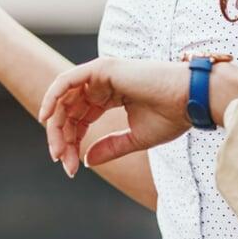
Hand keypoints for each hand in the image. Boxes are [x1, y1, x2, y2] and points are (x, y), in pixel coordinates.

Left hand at [37, 57, 189, 176]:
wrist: (190, 100)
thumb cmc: (172, 116)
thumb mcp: (135, 138)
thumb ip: (110, 147)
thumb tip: (85, 161)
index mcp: (112, 96)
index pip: (80, 119)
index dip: (71, 143)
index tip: (70, 169)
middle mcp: (103, 84)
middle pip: (69, 111)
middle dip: (62, 138)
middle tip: (61, 162)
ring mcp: (101, 74)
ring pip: (64, 99)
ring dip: (56, 125)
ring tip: (57, 150)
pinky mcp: (102, 69)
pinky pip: (66, 81)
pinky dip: (52, 98)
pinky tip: (47, 119)